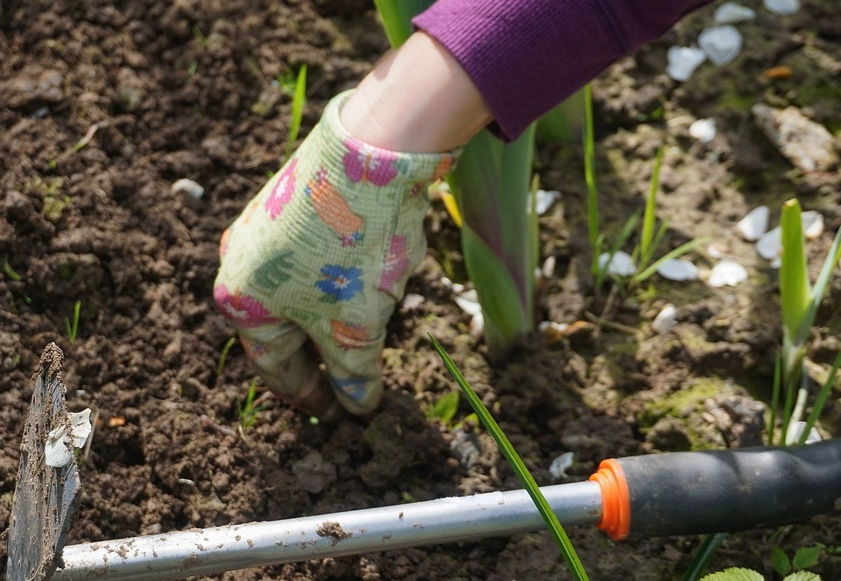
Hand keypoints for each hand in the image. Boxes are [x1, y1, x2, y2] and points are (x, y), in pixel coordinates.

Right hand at [214, 91, 456, 417]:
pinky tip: (367, 282)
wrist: (372, 152)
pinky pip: (311, 260)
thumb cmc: (353, 251)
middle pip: (285, 330)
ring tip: (367, 331)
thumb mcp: (356, 328)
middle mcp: (240, 263)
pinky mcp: (291, 202)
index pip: (276, 368)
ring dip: (332, 318)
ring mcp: (263, 228)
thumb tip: (358, 407)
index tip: (338, 414)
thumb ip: (354, 375)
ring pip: (300, 293)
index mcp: (241, 303)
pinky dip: (337, 282)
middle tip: (352, 380)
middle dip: (322, 356)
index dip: (311, 397)